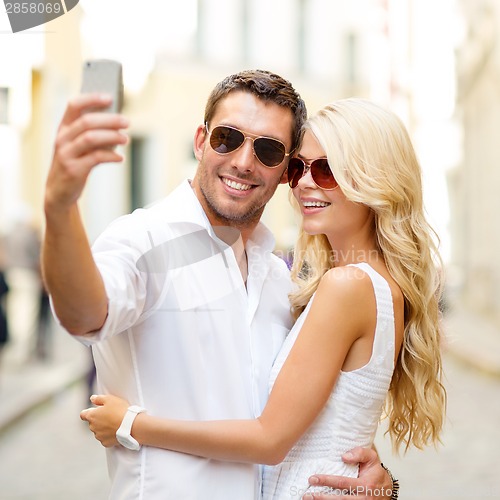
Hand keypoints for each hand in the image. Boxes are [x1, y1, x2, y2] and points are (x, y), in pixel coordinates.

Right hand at [45, 93, 128, 212]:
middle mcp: (62, 138)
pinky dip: (111, 156)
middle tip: (126, 122)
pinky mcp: (74, 170)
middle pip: (87, 122)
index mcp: (63, 128)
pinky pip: (96, 158)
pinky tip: (120, 158)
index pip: (74, 105)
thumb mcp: (77, 146)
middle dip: (110, 120)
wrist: (59, 191)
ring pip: (91, 138)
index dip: (91, 98)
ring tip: (126, 139)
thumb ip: (90, 133)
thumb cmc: (74, 163)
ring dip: (112, 137)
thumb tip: (116, 122)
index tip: (110, 97)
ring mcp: (66, 154)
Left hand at [80, 394, 129, 446]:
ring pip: (98, 431)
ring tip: (114, 422)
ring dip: (103, 427)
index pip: (83, 414)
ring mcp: (99, 436)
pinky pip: (105, 438)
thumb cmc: (120, 411)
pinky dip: (109, 435)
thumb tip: (92, 398)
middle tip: (110, 415)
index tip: (94, 410)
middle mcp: (92, 427)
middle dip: (99, 419)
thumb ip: (98, 398)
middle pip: (92, 422)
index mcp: (92, 416)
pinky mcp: (105, 443)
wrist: (130, 425)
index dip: (88, 412)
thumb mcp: (110, 399)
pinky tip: (116, 430)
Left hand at [304, 447, 392, 498]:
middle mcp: (363, 498)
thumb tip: (344, 456)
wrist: (387, 488)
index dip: (327, 481)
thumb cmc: (375, 472)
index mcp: (365, 485)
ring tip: (309, 499)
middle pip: (339, 499)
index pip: (342, 483)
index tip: (313, 478)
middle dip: (321, 497)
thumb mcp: (372, 457)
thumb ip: (359, 453)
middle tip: (307, 494)